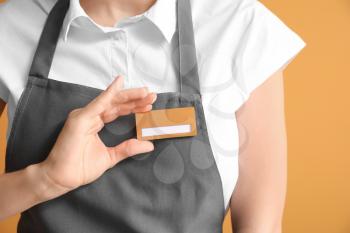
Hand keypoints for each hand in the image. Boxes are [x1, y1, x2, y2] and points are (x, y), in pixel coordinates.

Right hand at [38, 76, 156, 197]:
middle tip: (152, 95)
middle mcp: (90, 116)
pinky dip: (109, 93)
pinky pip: (98, 103)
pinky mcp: (80, 119)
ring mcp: (84, 116)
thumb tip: (149, 145)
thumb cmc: (80, 168)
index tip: (149, 105)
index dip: (134, 107)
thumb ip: (128, 148)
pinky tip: (119, 83)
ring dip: (128, 95)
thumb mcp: (111, 156)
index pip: (118, 111)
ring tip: (145, 92)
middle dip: (135, 99)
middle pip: (116, 104)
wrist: (62, 178)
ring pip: (110, 101)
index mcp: (95, 123)